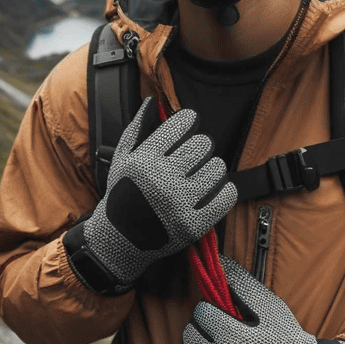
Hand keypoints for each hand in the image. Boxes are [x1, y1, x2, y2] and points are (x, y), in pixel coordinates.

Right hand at [71, 98, 236, 292]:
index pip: (182, 124)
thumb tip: (152, 101)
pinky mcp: (193, 226)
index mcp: (143, 160)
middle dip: (201, 146)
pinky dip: (226, 190)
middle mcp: (161, 180)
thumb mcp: (121, 159)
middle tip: (195, 154)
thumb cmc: (121, 195)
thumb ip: (136, 128)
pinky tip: (216, 189)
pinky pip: (226, 197)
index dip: (189, 121)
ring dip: (213, 167)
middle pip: (203, 145)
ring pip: (217, 168)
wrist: (118, 241)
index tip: (189, 125)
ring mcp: (178, 204)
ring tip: (202, 173)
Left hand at [175, 257, 344, 343]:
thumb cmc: (286, 340)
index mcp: (231, 339)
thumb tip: (217, 259)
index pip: (201, 313)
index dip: (214, 311)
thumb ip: (240, 283)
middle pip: (189, 335)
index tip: (229, 318)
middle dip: (204, 330)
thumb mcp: (268, 306)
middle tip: (223, 334)